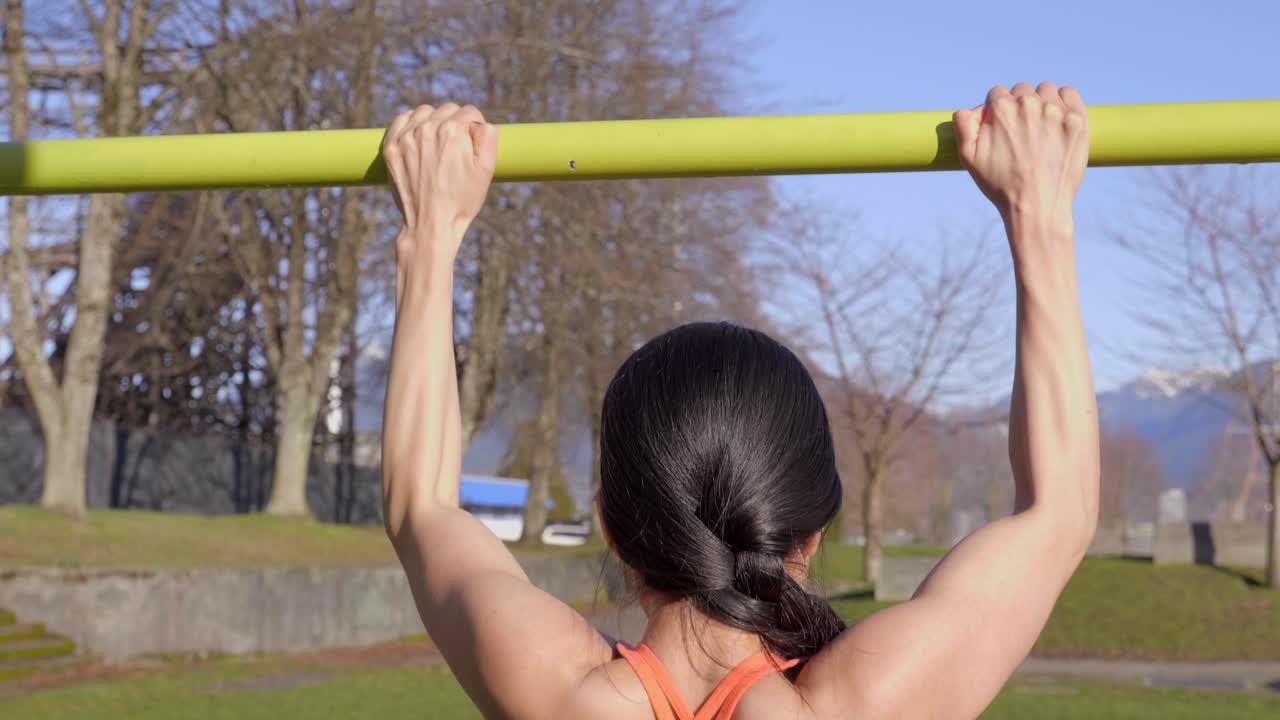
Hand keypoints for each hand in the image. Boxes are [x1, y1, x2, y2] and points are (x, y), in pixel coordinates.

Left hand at [383, 102, 498, 259]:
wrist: (431, 223)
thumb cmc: (462, 199)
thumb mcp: (486, 169)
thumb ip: (488, 136)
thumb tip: (480, 122)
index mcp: (453, 131)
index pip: (469, 112)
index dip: (475, 129)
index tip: (472, 146)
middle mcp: (427, 128)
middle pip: (448, 110)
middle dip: (456, 124)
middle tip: (457, 150)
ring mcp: (406, 137)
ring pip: (425, 112)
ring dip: (433, 122)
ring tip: (438, 144)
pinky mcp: (391, 147)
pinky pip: (402, 120)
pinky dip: (411, 124)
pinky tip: (419, 138)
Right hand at [954, 83, 1088, 229]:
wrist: (1037, 206)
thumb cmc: (1001, 185)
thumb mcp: (968, 158)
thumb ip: (963, 125)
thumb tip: (968, 109)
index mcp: (1001, 109)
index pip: (997, 94)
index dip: (996, 111)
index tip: (1001, 127)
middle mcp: (1029, 104)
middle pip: (1021, 90)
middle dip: (1018, 106)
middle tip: (1021, 132)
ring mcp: (1056, 111)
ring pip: (1045, 90)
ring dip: (1041, 102)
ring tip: (1040, 126)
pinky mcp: (1077, 120)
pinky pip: (1069, 94)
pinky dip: (1064, 101)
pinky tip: (1058, 119)